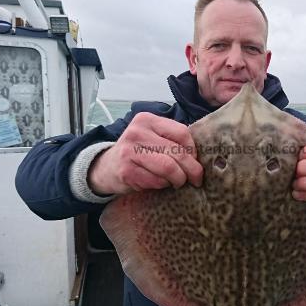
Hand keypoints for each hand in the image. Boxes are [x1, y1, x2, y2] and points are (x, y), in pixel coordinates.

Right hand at [88, 112, 203, 195]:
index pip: (182, 132)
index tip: (195, 161)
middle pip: (177, 152)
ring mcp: (129, 151)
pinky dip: (163, 185)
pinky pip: (156, 181)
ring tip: (179, 182)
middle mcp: (137, 132)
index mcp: (147, 120)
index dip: (193, 150)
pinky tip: (160, 184)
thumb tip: (198, 156)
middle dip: (192, 169)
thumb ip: (171, 140)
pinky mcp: (126, 171)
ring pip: (168, 168)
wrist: (106, 167)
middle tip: (196, 179)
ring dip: (178, 179)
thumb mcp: (151, 137)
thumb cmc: (136, 153)